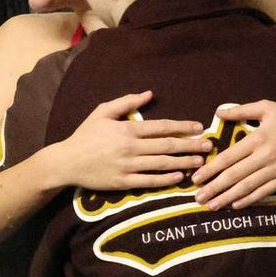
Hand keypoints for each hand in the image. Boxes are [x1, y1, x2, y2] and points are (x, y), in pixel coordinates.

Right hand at [54, 91, 212, 191]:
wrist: (67, 162)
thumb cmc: (85, 135)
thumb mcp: (102, 112)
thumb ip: (126, 102)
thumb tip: (149, 94)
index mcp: (126, 129)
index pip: (161, 127)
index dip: (182, 126)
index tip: (198, 127)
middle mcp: (130, 148)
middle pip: (167, 146)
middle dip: (190, 145)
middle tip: (208, 146)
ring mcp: (127, 166)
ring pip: (162, 164)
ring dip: (184, 162)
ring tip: (200, 162)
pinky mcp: (123, 182)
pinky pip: (149, 181)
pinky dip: (166, 179)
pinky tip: (179, 177)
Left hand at [190, 100, 275, 209]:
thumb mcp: (267, 107)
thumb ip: (241, 110)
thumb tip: (218, 111)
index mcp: (257, 139)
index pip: (228, 157)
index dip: (210, 169)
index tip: (196, 178)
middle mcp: (264, 156)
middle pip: (234, 175)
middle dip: (214, 188)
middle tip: (198, 198)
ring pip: (247, 187)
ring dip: (227, 198)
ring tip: (212, 205)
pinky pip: (264, 192)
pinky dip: (249, 200)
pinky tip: (236, 205)